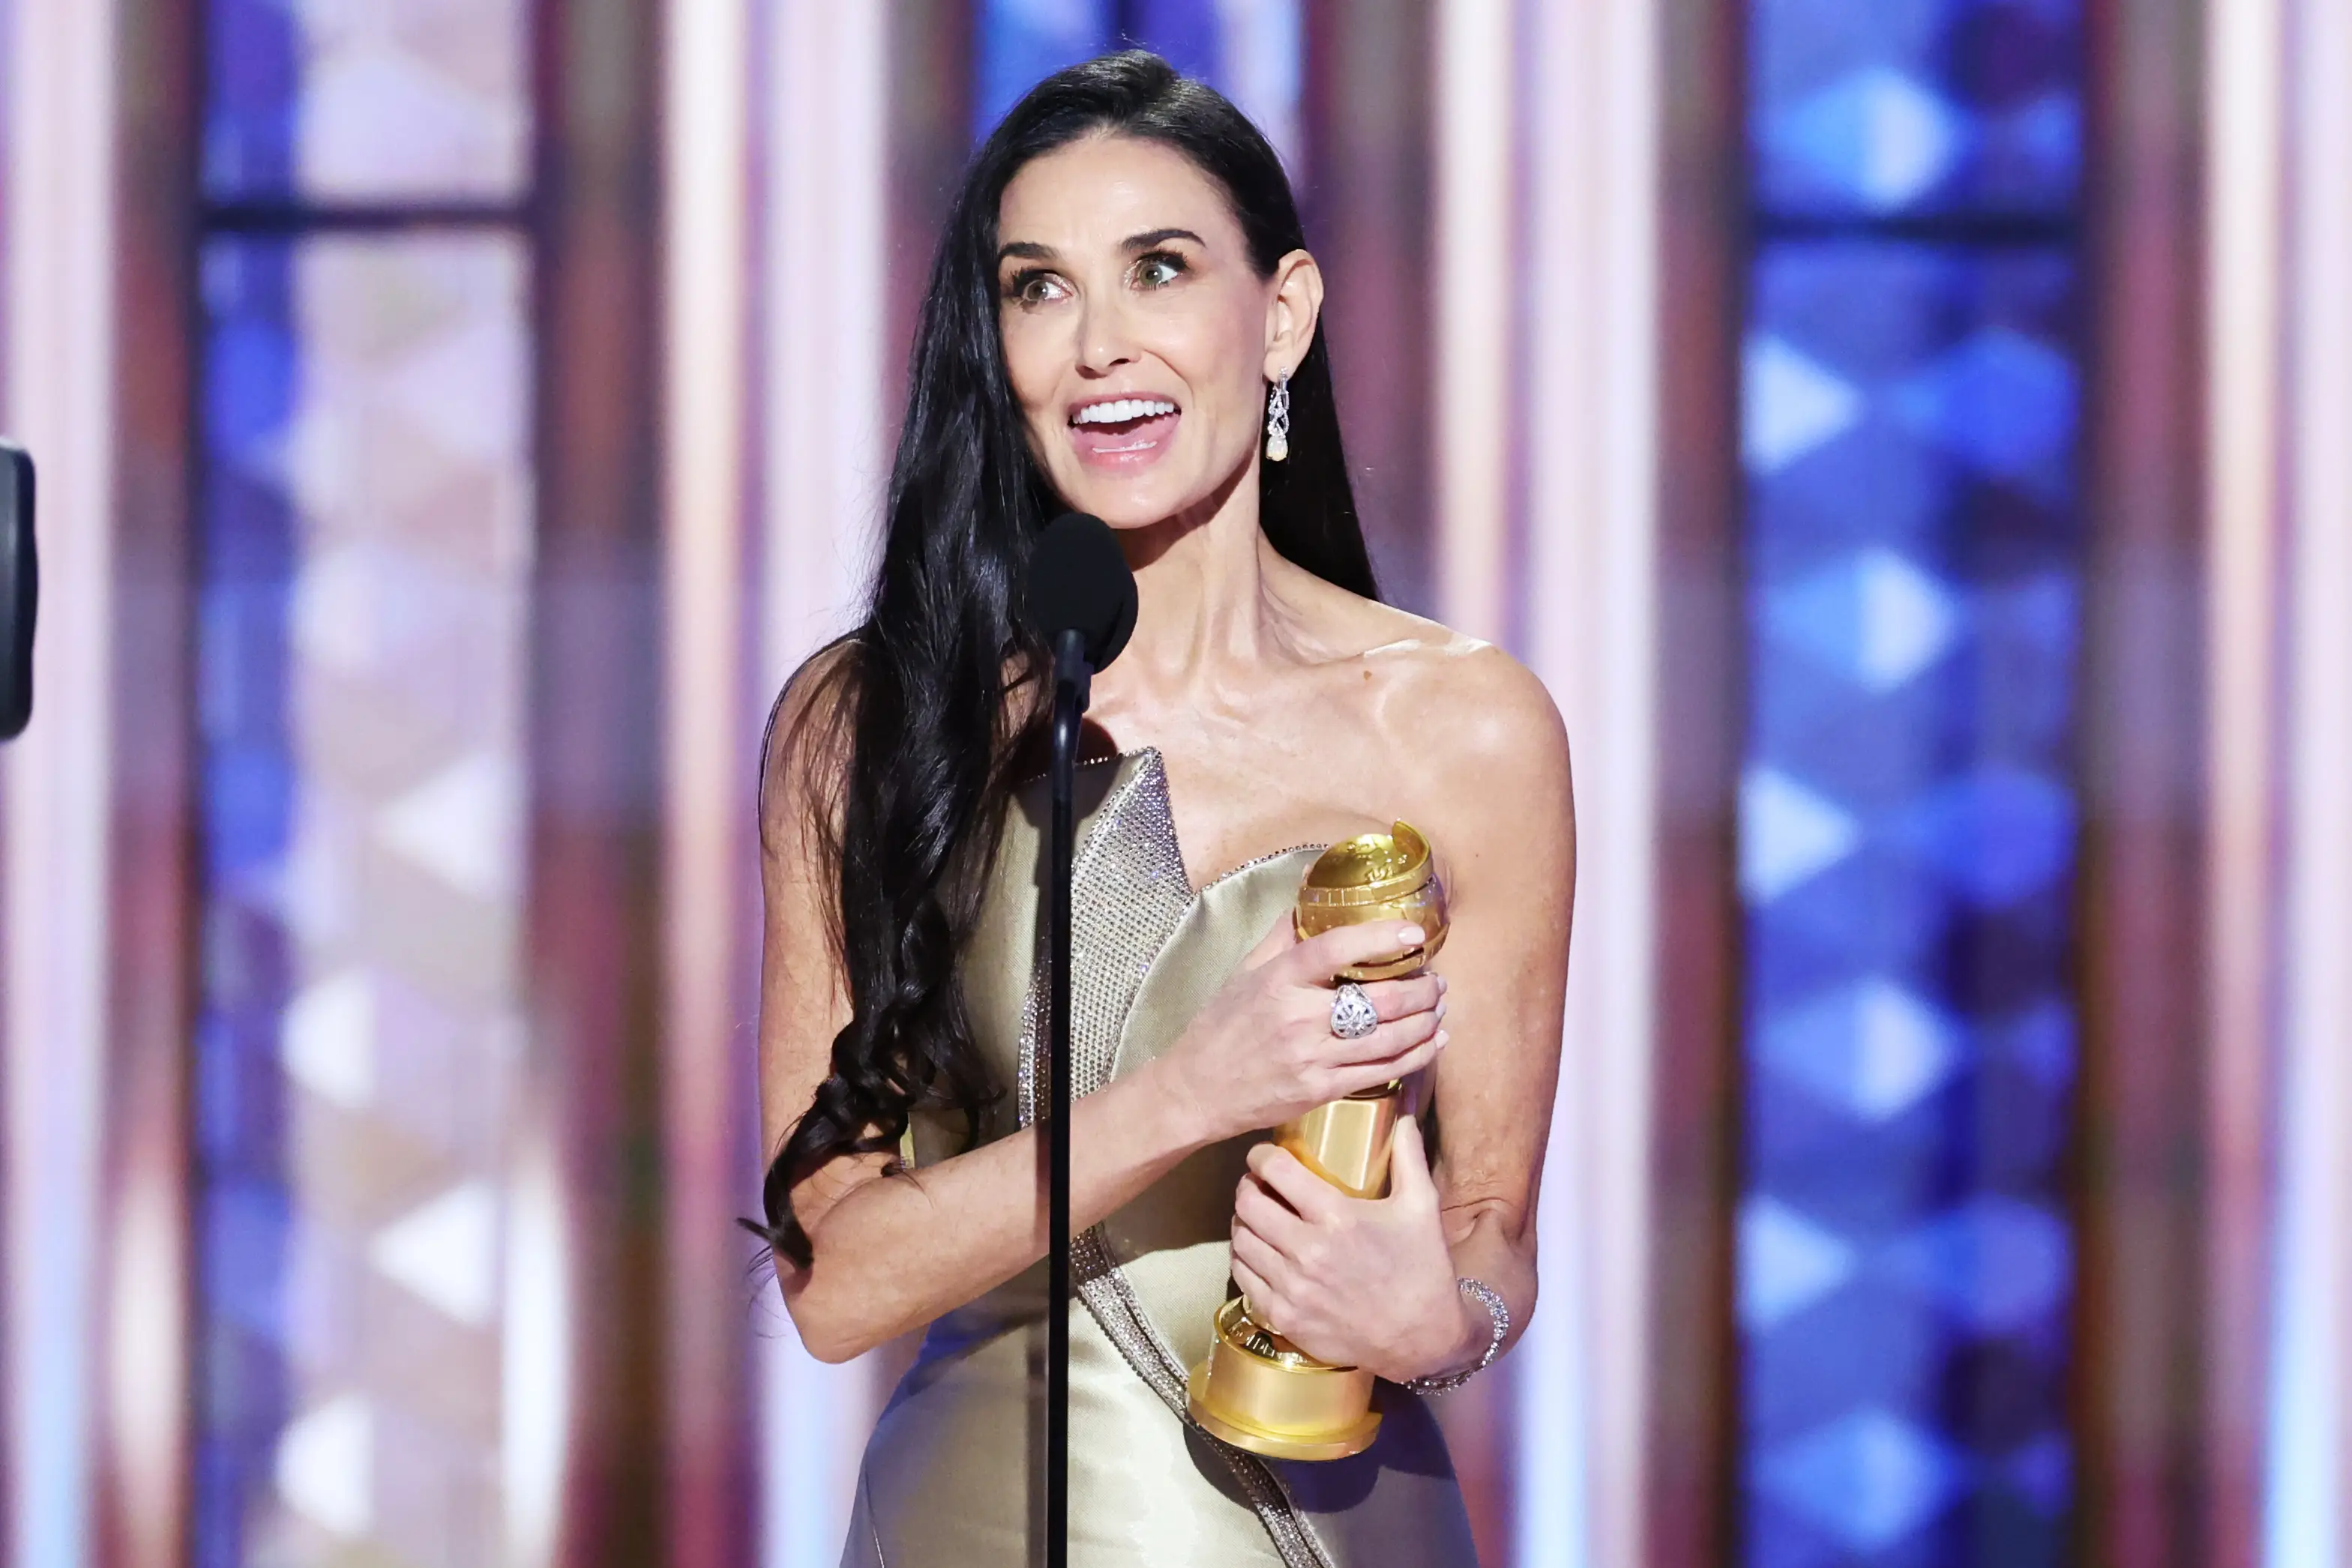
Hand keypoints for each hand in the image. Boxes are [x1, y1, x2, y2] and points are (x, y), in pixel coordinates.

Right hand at [1153, 917, 1448, 1147]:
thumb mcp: (1245, 972)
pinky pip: (1382, 1072)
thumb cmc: (1221, 1026)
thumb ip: (1284, 934)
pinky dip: (1416, 1057)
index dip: (1381, 939)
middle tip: (1437, 981)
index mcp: (1278, 980)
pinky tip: (1432, 1043)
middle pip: (1378, 1000)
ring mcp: (1312, 1057)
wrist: (1197, 1090)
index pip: (1336, 949)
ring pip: (1388, 1039)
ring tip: (1439, 1007)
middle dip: (1421, 989)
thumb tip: (1312, 890)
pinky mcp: (1321, 1090)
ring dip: (1425, 1022)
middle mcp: (1298, 1017)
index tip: (1415, 935)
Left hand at [1226, 1118, 1484, 1383]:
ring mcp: (1292, 1287)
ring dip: (1243, 1223)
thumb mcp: (1421, 1206)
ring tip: (1256, 1217)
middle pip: (1247, 1203)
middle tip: (1256, 1185)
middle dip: (1247, 1186)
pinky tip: (1258, 1253)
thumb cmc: (1422, 1267)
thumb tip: (1404, 1113)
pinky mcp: (1284, 1317)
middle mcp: (1308, 1251)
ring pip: (1240, 1240)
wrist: (1422, 1338)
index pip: (1276, 1171)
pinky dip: (1244, 1260)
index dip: (1261, 1156)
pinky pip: (1243, 1279)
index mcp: (1337, 1217)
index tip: (1262, 1155)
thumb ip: (1408, 1155)